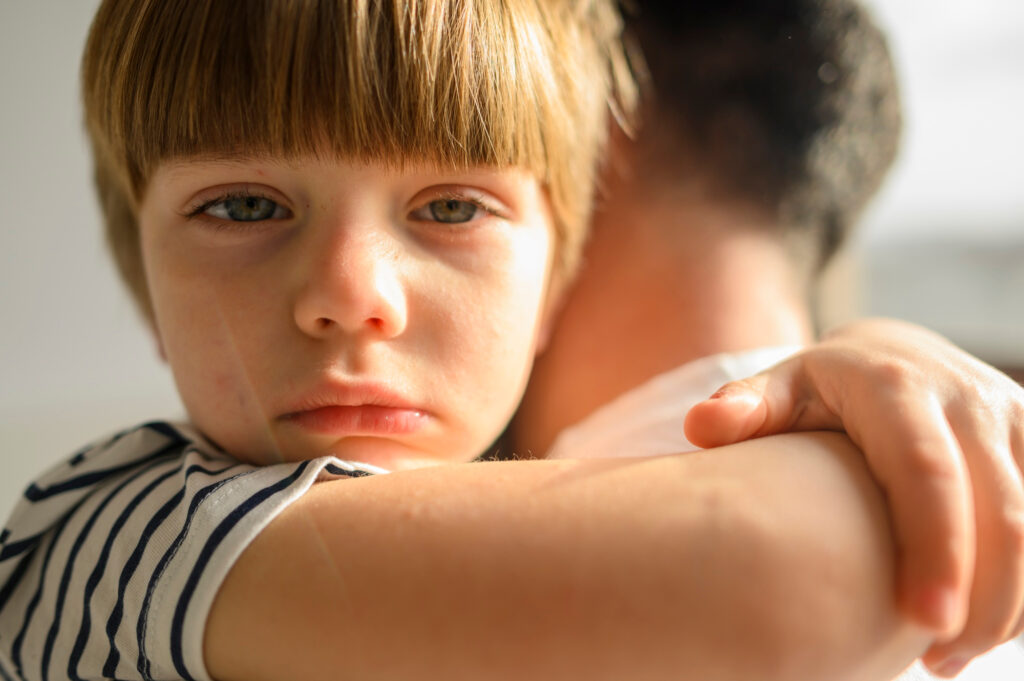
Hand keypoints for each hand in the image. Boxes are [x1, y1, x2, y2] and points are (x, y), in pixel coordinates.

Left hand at [684, 318, 1023, 676]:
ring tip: (950, 655)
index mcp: (896, 387)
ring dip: (1009, 602)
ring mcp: (1012, 417)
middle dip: (984, 600)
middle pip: (1001, 513)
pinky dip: (1023, 585)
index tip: (922, 621)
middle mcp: (967, 397)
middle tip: (937, 661)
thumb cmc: (819, 391)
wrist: (890, 356)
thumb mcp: (778, 390)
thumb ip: (744, 408)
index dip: (936, 548)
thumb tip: (700, 427)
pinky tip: (983, 624)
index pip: (927, 473)